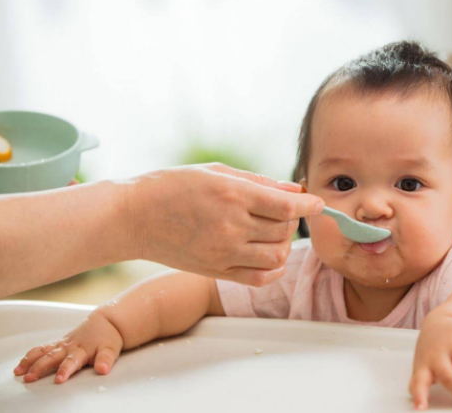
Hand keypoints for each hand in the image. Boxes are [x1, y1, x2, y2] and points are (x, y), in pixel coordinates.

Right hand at [13, 311, 122, 383]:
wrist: (106, 322)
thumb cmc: (108, 339)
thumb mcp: (111, 350)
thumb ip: (105, 360)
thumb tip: (103, 369)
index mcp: (82, 350)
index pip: (72, 362)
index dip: (65, 370)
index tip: (59, 379)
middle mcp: (69, 347)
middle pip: (51, 357)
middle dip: (40, 368)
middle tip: (29, 378)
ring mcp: (62, 344)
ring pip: (43, 351)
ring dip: (30, 361)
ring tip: (18, 372)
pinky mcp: (58, 343)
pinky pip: (42, 348)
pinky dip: (30, 355)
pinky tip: (21, 365)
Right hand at [126, 163, 323, 286]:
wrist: (133, 217)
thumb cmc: (172, 186)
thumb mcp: (216, 172)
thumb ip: (258, 181)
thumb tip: (293, 188)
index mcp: (233, 195)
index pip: (287, 204)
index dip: (309, 204)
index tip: (318, 202)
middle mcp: (232, 226)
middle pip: (285, 229)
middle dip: (292, 218)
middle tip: (283, 210)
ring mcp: (223, 252)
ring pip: (276, 255)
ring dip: (284, 244)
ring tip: (273, 232)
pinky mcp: (216, 270)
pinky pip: (259, 278)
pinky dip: (272, 269)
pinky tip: (268, 255)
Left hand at [409, 313, 451, 409]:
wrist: (439, 322)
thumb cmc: (432, 352)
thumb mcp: (422, 366)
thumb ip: (419, 383)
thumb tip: (417, 405)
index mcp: (425, 365)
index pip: (419, 383)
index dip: (420, 396)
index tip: (421, 409)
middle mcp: (438, 354)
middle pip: (448, 374)